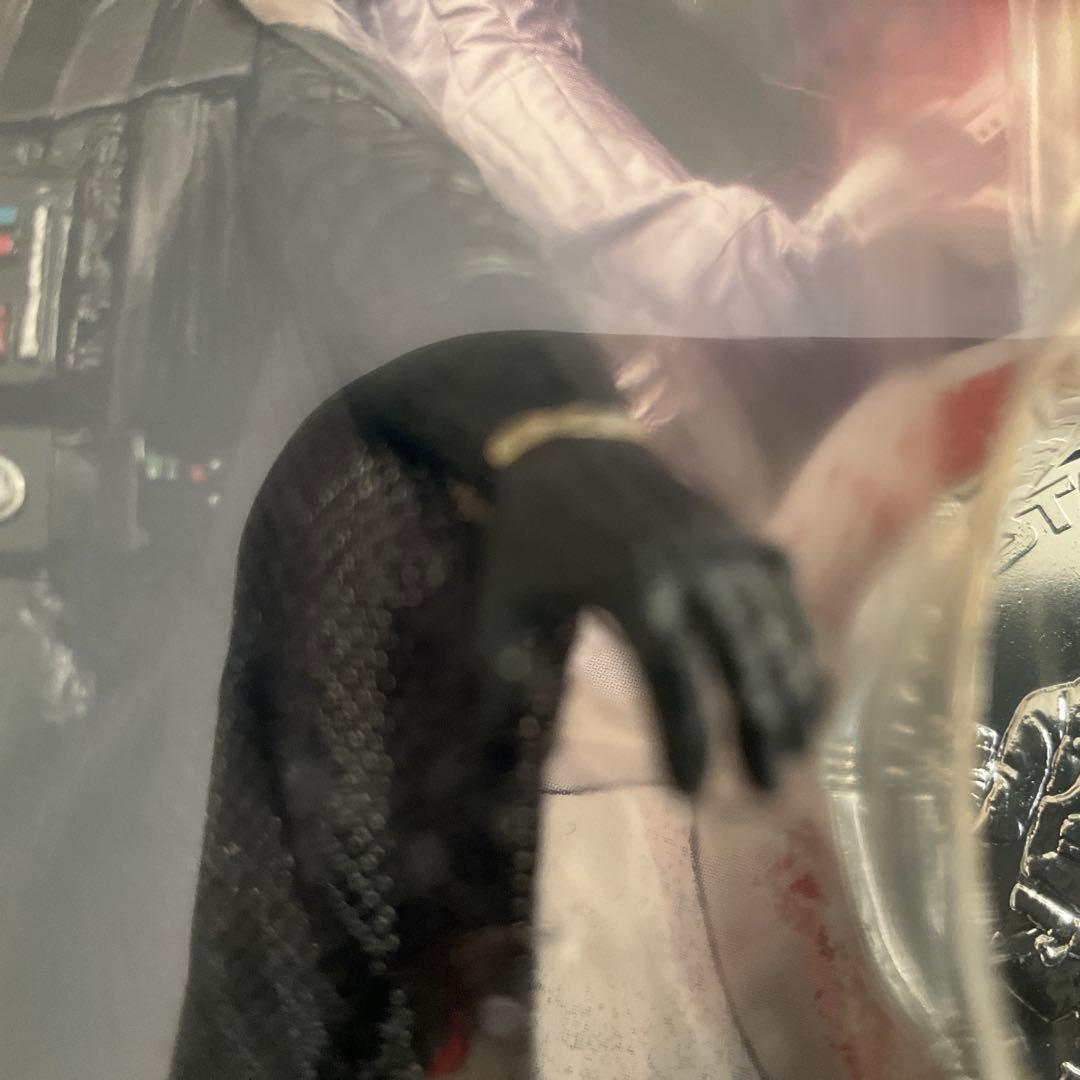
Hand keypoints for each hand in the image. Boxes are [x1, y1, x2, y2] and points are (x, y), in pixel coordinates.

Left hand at [473, 439, 825, 793]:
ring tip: (798, 748)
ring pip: (774, 630)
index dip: (688, 741)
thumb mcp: (500, 599)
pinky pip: (784, 596)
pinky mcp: (741, 534)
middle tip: (767, 788)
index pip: (674, 681)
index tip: (692, 794)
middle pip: (740, 662)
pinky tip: (809, 681)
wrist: (569, 444)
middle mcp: (694, 571)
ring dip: (790, 692)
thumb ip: (499, 670)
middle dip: (758, 730)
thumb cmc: (532, 531)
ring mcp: (726, 549)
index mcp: (633, 590)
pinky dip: (800, 640)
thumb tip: (497, 742)